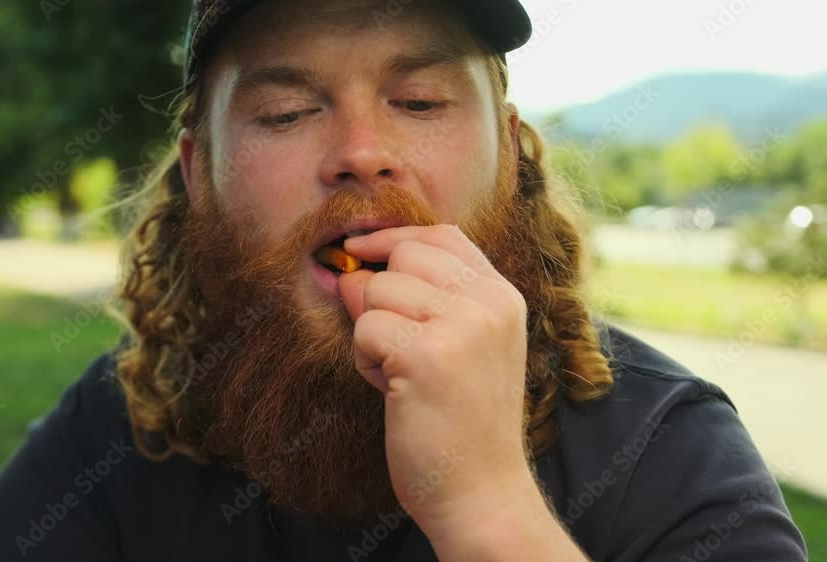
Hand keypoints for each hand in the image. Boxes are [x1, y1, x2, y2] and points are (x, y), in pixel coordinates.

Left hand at [338, 224, 532, 536]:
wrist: (480, 492)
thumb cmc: (460, 422)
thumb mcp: (456, 346)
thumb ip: (417, 300)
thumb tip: (349, 271)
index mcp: (503, 296)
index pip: (442, 236)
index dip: (394, 238)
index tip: (360, 251)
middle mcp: (489, 303)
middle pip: (403, 255)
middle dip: (379, 295)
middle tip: (396, 346)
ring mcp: (462, 325)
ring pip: (377, 289)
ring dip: (371, 332)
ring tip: (399, 373)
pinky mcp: (427, 354)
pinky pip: (365, 328)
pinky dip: (365, 360)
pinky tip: (392, 389)